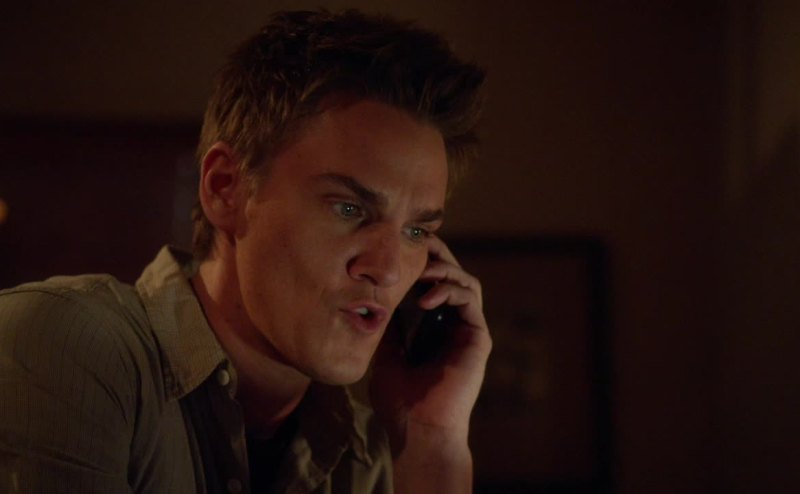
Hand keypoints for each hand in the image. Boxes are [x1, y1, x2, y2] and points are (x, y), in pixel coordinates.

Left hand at [369, 236, 491, 490]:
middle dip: (436, 255)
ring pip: (466, 281)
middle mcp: (455, 325)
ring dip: (443, 269)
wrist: (417, 430)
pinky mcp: (478, 337)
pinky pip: (470, 299)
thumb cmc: (399, 400)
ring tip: (419, 271)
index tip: (399, 246)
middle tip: (415, 242)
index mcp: (434, 326)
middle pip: (453, 275)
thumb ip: (388, 323)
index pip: (434, 282)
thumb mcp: (384, 352)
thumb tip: (375, 293)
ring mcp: (468, 330)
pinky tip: (425, 298)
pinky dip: (450, 290)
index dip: (422, 261)